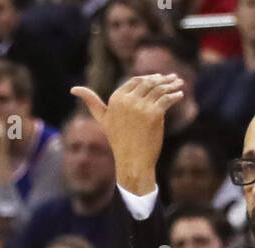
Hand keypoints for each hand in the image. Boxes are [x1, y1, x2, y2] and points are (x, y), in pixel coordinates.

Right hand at [71, 74, 184, 193]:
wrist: (132, 162)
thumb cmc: (118, 142)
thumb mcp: (103, 119)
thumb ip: (91, 102)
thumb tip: (73, 89)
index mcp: (116, 98)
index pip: (135, 81)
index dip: (148, 78)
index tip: (158, 78)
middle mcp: (128, 100)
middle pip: (148, 83)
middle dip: (162, 79)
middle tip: (173, 78)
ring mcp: (142, 106)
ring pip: (159, 90)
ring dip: (171, 85)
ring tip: (179, 83)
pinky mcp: (154, 114)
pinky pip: (167, 100)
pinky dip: (175, 96)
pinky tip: (180, 94)